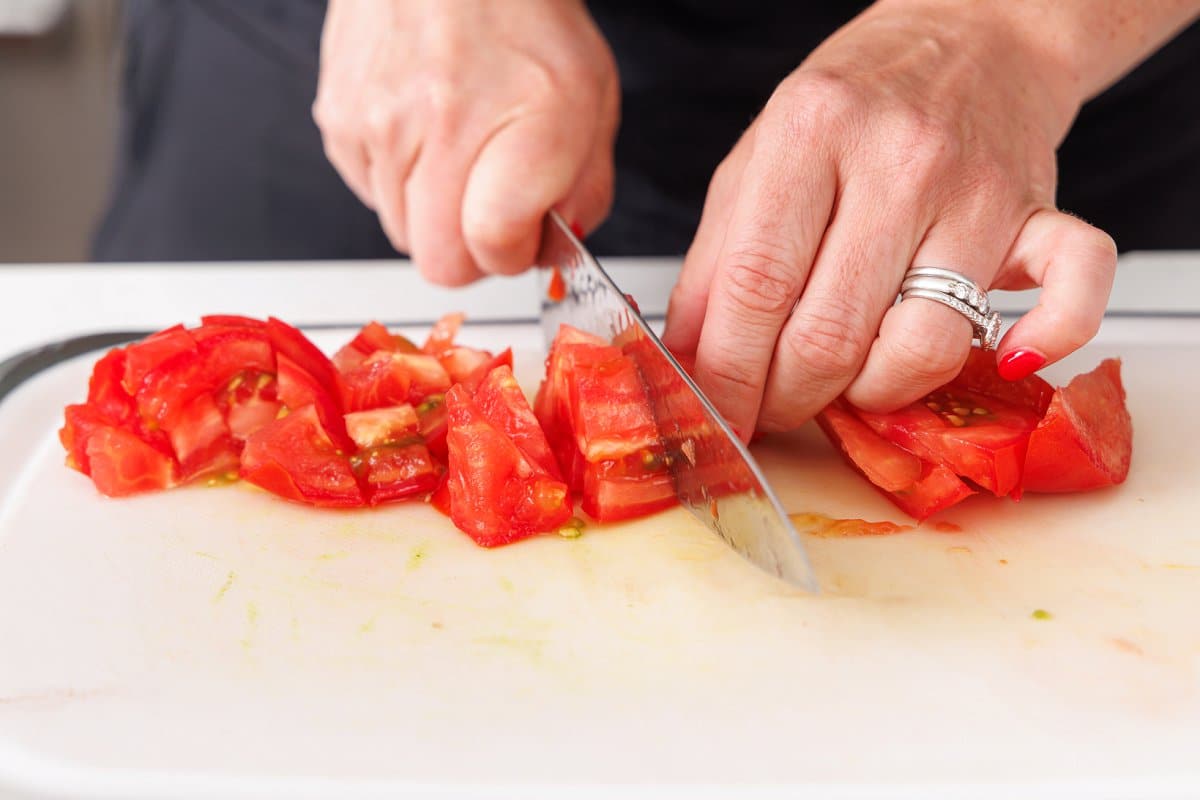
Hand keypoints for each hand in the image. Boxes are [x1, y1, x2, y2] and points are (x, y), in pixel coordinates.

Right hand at [313, 0, 618, 284]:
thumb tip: (556, 244)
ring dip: (433, 214)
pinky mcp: (338, 119)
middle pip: (440, 263)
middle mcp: (435, 130)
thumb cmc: (521, 14)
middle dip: (472, 249)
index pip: (493, 251)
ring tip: (459, 152)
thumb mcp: (590, 101)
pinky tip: (424, 135)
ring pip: (401, 234)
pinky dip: (398, 181)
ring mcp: (376, 127)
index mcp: (511, 128)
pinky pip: (369, 192)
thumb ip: (585, 189)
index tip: (524, 231)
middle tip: (491, 205)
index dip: (514, 252)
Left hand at [661, 0, 1116, 436]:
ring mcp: (977, 191)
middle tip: (772, 407)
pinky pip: (1072, 294)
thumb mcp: (757, 158)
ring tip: (849, 380)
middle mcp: (898, 159)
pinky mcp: (1044, 215)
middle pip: (829, 333)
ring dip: (873, 395)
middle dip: (787, 399)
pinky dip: (1044, 340)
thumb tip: (690, 361)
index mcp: (810, 131)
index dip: (727, 372)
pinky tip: (1003, 358)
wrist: (971, 36)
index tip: (718, 410)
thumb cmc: (855, 103)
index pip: (755, 284)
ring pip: (922, 346)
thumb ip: (716, 260)